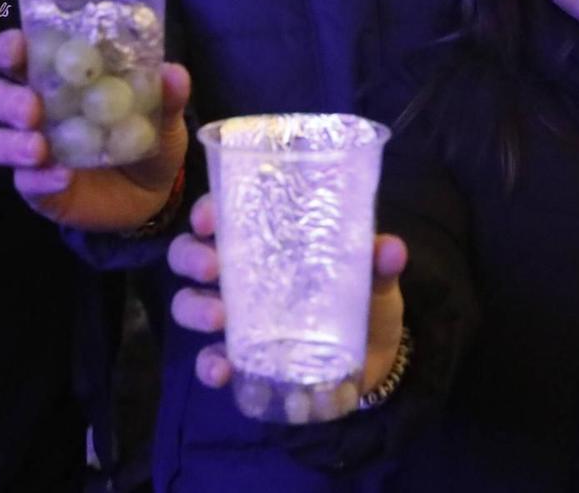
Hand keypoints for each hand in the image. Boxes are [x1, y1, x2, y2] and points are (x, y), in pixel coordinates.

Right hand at [0, 29, 190, 232]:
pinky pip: (24, 182)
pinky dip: (38, 179)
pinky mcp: (35, 186)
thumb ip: (166, 95)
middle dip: (6, 100)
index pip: (17, 54)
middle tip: (31, 109)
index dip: (9, 49)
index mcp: (56, 76)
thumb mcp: (162, 115)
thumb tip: (173, 72)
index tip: (18, 50)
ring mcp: (29, 149)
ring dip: (11, 142)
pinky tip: (61, 178)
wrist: (152, 193)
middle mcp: (33, 108)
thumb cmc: (147, 133)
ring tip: (39, 149)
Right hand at [169, 192, 408, 393]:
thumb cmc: (364, 299)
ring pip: (188, 303)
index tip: (209, 217)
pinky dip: (208, 364)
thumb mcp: (372, 277)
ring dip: (194, 307)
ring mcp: (235, 317)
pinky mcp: (240, 358)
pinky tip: (221, 369)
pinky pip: (210, 359)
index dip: (207, 210)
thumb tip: (390, 249)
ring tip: (219, 318)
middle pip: (190, 254)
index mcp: (266, 240)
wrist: (374, 360)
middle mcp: (240, 274)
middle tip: (212, 267)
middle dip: (192, 257)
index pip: (224, 213)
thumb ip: (377, 262)